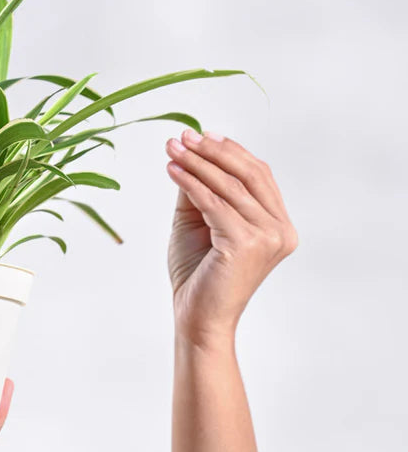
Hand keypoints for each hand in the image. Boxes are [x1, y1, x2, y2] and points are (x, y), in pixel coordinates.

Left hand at [165, 129, 297, 347]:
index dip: (230, 151)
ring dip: (196, 162)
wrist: (196, 317)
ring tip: (171, 148)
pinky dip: (190, 182)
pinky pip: (213, 203)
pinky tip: (171, 170)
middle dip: (212, 151)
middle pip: (248, 174)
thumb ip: (201, 189)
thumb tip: (191, 152)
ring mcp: (268, 238)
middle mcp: (281, 230)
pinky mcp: (246, 244)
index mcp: (279, 224)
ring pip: (228, 186)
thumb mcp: (199, 221)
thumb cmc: (198, 272)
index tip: (200, 134)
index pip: (258, 175)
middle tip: (183, 136)